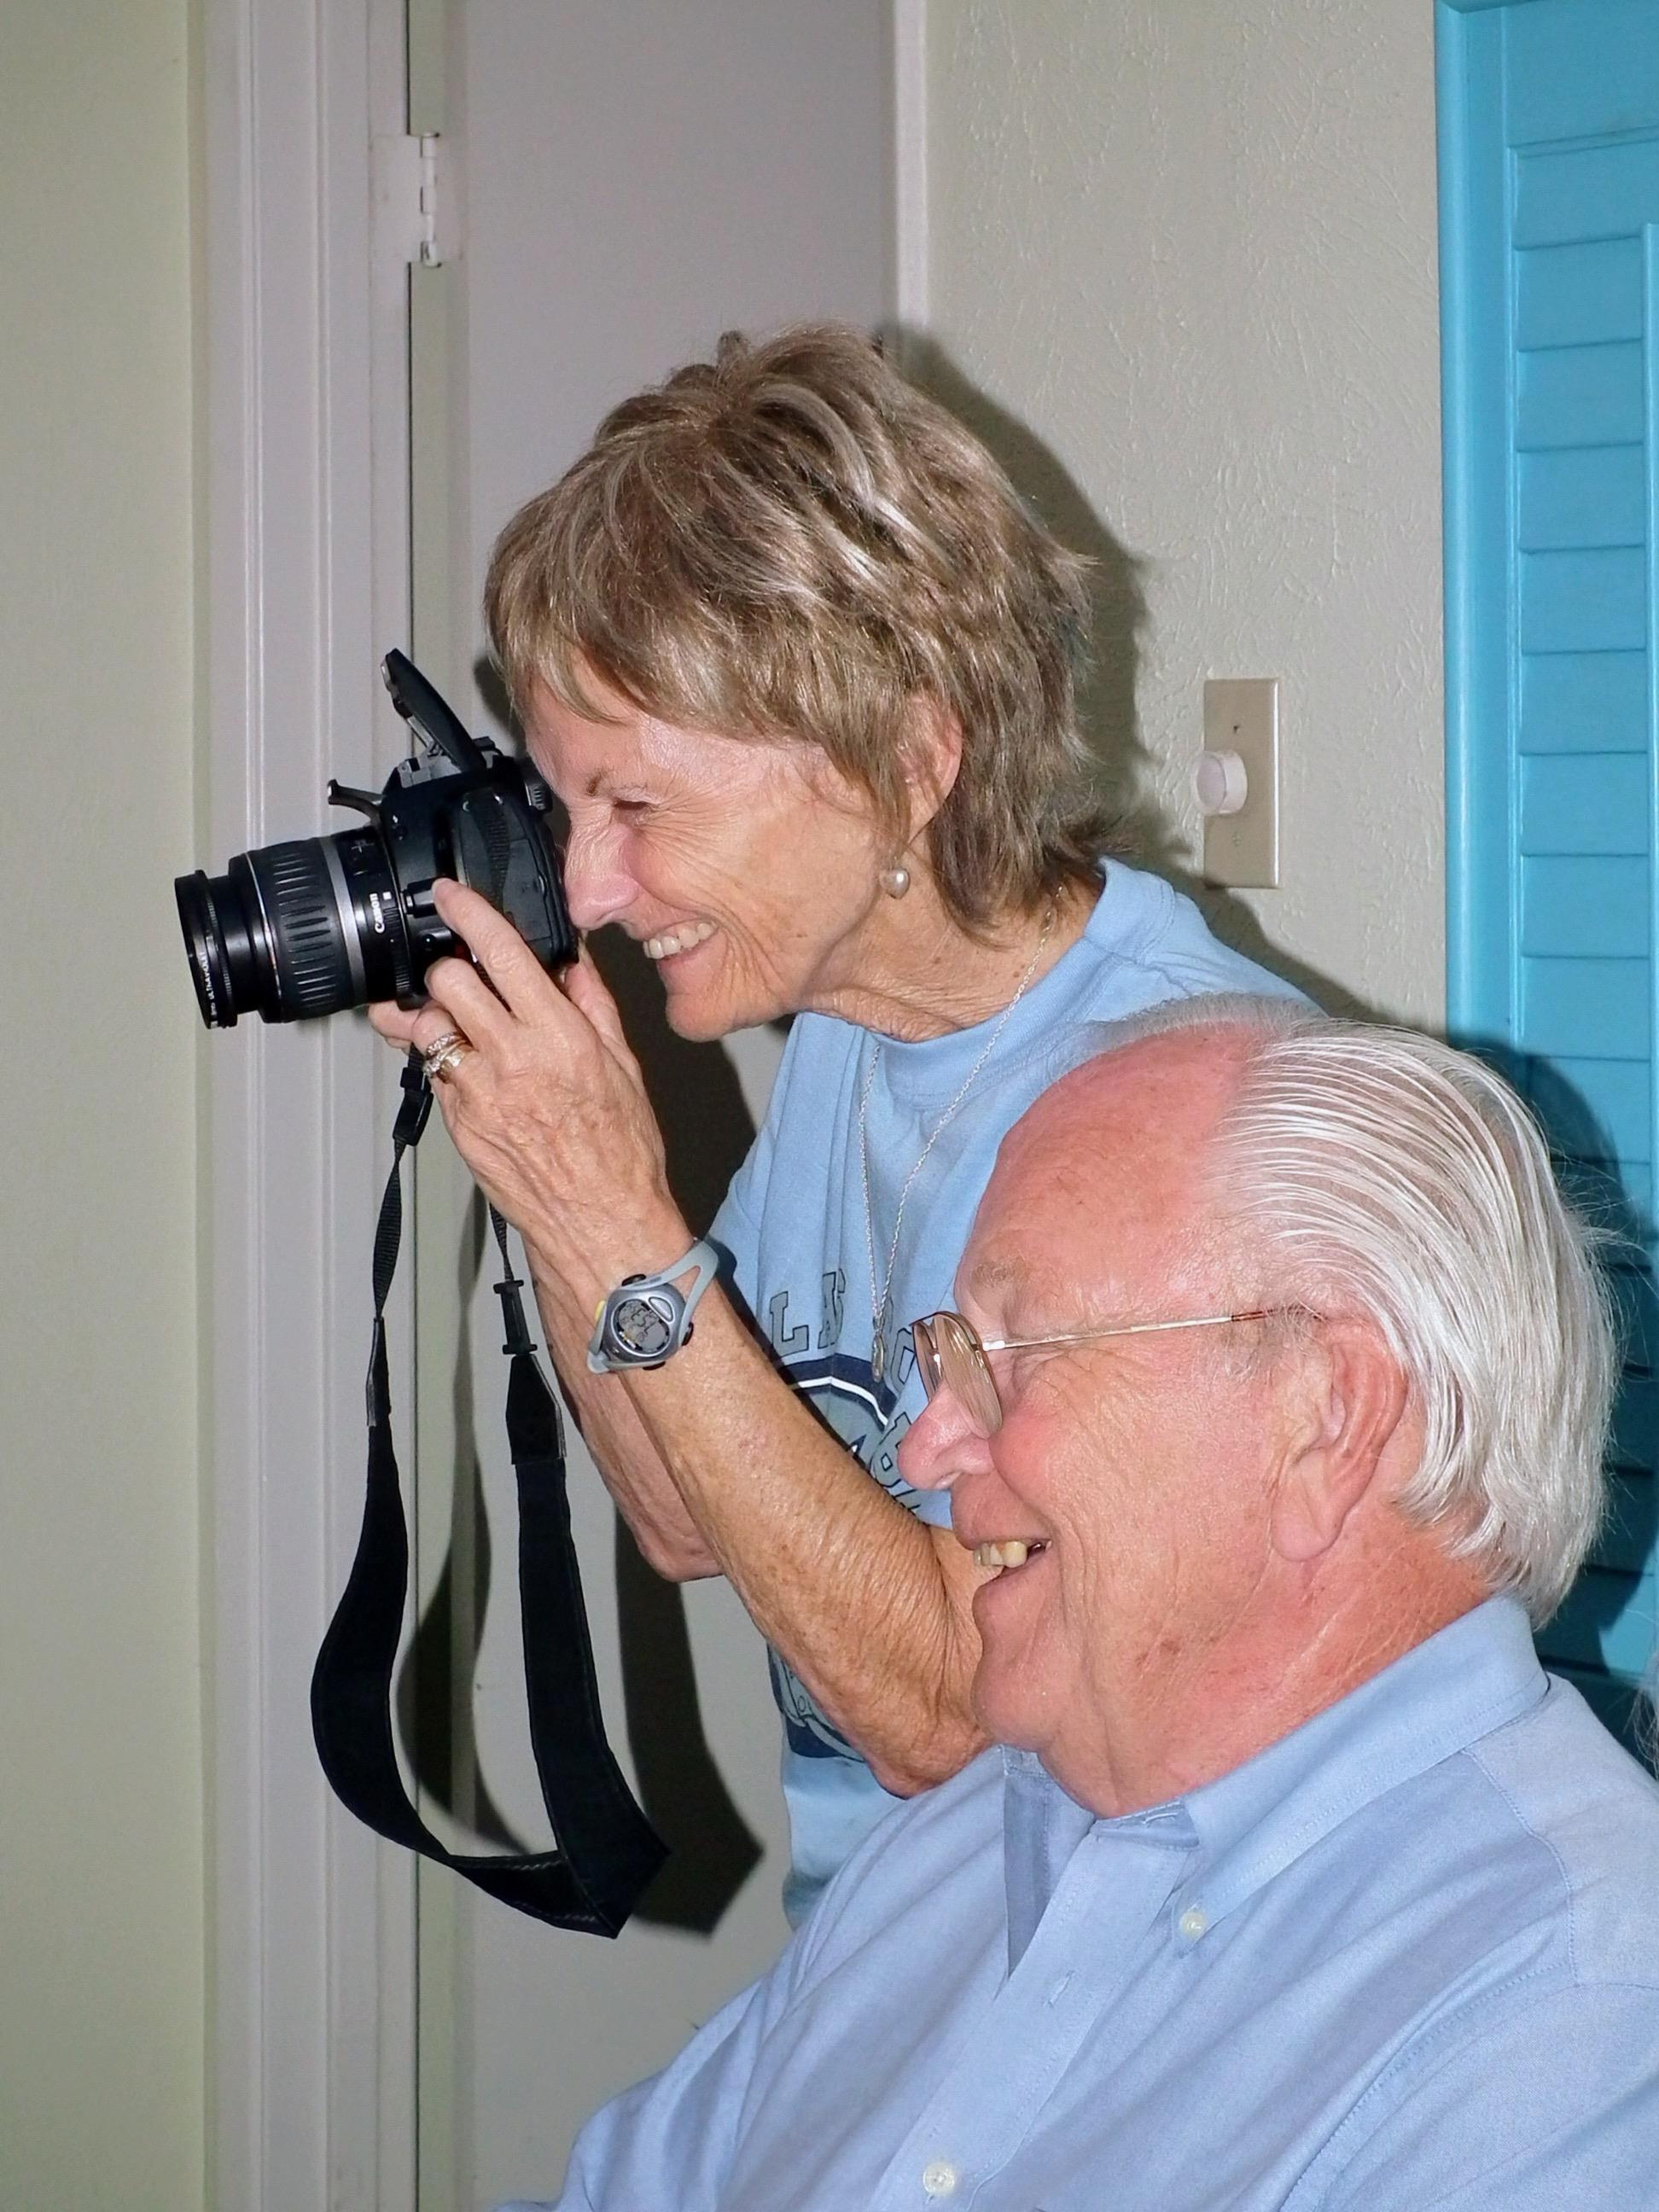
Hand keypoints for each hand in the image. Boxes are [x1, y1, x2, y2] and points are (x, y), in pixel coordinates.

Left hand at [367, 880, 687, 1306]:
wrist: (601, 1223)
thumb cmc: (622, 1155)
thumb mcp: (625, 1067)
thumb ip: (593, 1007)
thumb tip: (574, 963)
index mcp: (561, 1037)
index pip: (501, 954)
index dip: (468, 913)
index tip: (450, 896)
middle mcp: (514, 1060)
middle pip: (448, 982)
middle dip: (449, 969)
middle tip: (463, 975)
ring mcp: (479, 1095)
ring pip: (429, 1028)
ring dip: (440, 1017)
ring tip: (462, 1026)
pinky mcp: (458, 1126)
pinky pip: (436, 1076)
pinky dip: (447, 1064)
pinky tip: (473, 1074)